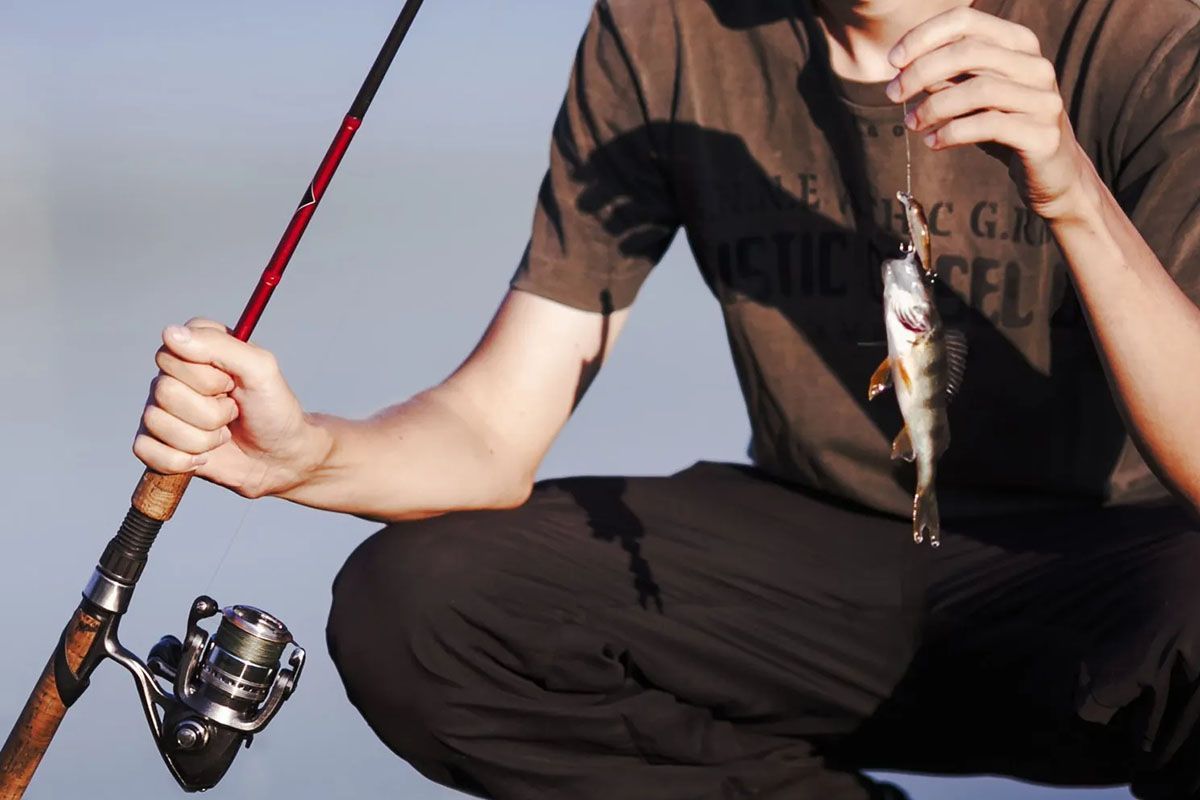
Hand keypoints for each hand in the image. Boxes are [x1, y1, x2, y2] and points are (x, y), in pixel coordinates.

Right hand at [133, 319, 330, 498]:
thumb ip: (221, 346)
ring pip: (156, 422)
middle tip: (233, 411)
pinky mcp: (157, 441)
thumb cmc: (274, 410)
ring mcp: (163, 407)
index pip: (172, 354)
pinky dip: (181, 461)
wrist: (280, 459)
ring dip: (201, 439)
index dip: (207, 379)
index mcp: (196, 346)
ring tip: (223, 434)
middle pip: (164, 391)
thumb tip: (171, 333)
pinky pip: (145, 451)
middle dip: (210, 413)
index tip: (233, 383)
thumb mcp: (262, 370)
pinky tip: (204, 457)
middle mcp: (174, 373)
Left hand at [886, 6, 1089, 221]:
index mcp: (1019, 43)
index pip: (966, 20)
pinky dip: (952, 133)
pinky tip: (932, 143)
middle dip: (920, 72)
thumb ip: (947, 76)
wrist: (1053, 172)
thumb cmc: (1005, 126)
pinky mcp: (1043, 134)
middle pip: (968, 52)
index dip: (923, 36)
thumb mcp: (972, 96)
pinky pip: (988, 126)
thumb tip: (904, 66)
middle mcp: (1035, 65)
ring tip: (911, 124)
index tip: (892, 61)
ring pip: (978, 89)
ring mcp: (1043, 99)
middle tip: (892, 95)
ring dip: (933, 106)